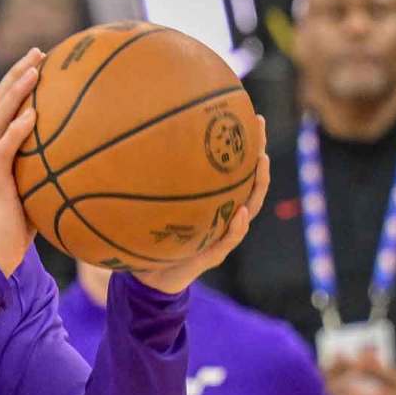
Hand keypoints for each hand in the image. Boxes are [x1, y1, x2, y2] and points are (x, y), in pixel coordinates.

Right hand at [0, 48, 44, 276]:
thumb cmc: (18, 226)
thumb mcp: (36, 189)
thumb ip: (49, 170)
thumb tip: (85, 159)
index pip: (3, 106)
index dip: (17, 81)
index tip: (39, 61)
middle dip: (17, 74)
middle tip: (38, 52)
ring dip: (16, 91)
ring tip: (34, 71)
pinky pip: (4, 149)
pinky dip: (17, 130)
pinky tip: (33, 115)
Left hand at [131, 115, 270, 294]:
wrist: (150, 277)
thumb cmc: (153, 238)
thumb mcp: (152, 207)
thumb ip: (152, 184)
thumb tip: (135, 143)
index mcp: (213, 203)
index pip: (236, 171)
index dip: (247, 146)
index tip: (253, 117)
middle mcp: (223, 216)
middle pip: (250, 183)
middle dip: (258, 156)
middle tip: (261, 129)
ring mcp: (221, 236)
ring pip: (249, 209)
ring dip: (257, 186)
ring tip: (261, 163)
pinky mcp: (211, 256)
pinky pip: (228, 241)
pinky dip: (236, 228)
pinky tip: (241, 213)